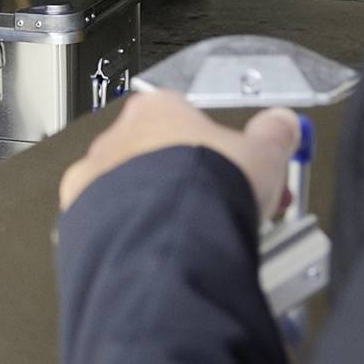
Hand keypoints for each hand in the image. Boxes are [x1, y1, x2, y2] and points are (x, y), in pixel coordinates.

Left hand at [58, 89, 299, 221]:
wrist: (167, 239)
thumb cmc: (204, 189)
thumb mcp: (264, 154)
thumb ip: (274, 135)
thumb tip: (283, 126)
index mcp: (157, 111)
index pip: (186, 119)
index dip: (217, 149)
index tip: (234, 170)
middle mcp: (118, 140)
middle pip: (155, 156)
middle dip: (186, 181)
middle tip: (217, 207)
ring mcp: (95, 181)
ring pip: (127, 192)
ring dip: (156, 209)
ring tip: (191, 236)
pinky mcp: (80, 221)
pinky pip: (107, 227)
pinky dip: (131, 237)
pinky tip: (161, 252)